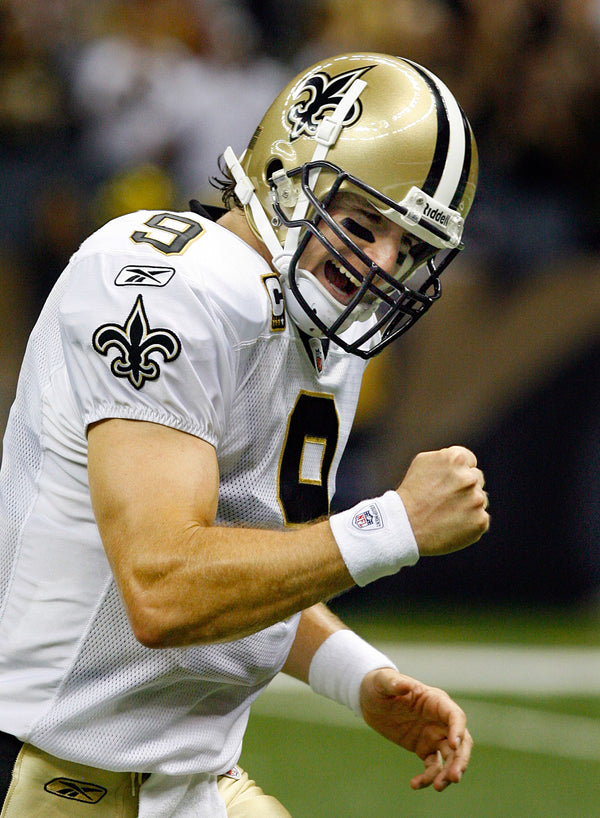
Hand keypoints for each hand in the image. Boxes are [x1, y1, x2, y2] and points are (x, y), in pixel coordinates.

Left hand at [359, 668, 472, 791]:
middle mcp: (440, 719)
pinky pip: (433, 766)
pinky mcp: (424, 748)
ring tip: (437, 787)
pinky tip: (414, 784)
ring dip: (448, 773)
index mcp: (435, 700)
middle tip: (454, 777)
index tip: (454, 744)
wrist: (370, 699)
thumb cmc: (379, 685)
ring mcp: (434, 735)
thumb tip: (404, 685)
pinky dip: (428, 777)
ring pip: (451, 757)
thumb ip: (393, 683)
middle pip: (461, 741)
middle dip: (460, 759)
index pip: (454, 715)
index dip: (458, 729)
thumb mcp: (382, 682)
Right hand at [398, 445, 488, 555]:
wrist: (405, 526)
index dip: (456, 472)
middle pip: (477, 479)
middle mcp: (470, 478)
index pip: (470, 461)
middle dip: (464, 487)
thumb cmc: (411, 493)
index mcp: (457, 459)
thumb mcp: (423, 462)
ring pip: (480, 499)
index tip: (444, 482)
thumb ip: (446, 457)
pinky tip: (452, 524)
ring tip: (446, 512)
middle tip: (443, 499)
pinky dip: (469, 522)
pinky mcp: (480, 521)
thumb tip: (464, 462)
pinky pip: (480, 518)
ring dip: (468, 504)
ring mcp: (477, 500)